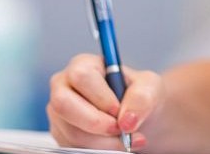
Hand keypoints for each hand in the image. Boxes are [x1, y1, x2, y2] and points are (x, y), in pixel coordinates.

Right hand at [48, 53, 163, 150]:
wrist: (137, 118)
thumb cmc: (139, 96)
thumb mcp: (150, 88)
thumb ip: (142, 97)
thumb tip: (126, 120)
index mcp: (83, 65)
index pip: (82, 77)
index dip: (101, 97)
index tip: (120, 111)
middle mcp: (64, 86)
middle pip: (63, 104)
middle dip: (95, 123)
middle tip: (120, 130)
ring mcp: (60, 112)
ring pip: (71, 132)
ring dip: (103, 142)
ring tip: (127, 140)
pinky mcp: (62, 134)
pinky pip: (74, 147)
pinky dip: (99, 150)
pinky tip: (116, 145)